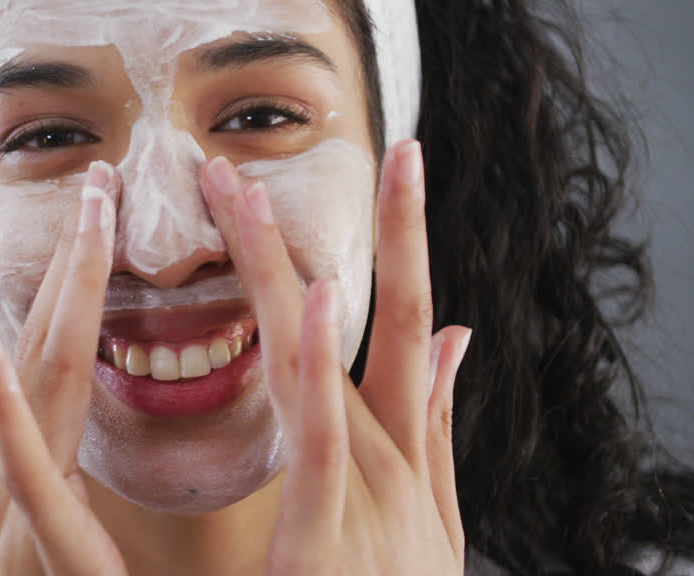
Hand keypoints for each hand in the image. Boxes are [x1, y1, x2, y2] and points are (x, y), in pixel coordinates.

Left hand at [200, 139, 470, 574]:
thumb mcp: (434, 520)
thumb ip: (435, 423)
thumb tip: (454, 331)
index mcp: (390, 451)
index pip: (396, 319)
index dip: (403, 235)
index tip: (401, 156)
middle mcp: (383, 460)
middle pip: (337, 325)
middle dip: (293, 235)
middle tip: (239, 157)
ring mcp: (366, 497)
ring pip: (320, 362)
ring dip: (282, 270)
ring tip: (238, 190)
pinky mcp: (331, 546)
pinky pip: (321, 451)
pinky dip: (322, 374)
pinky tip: (320, 297)